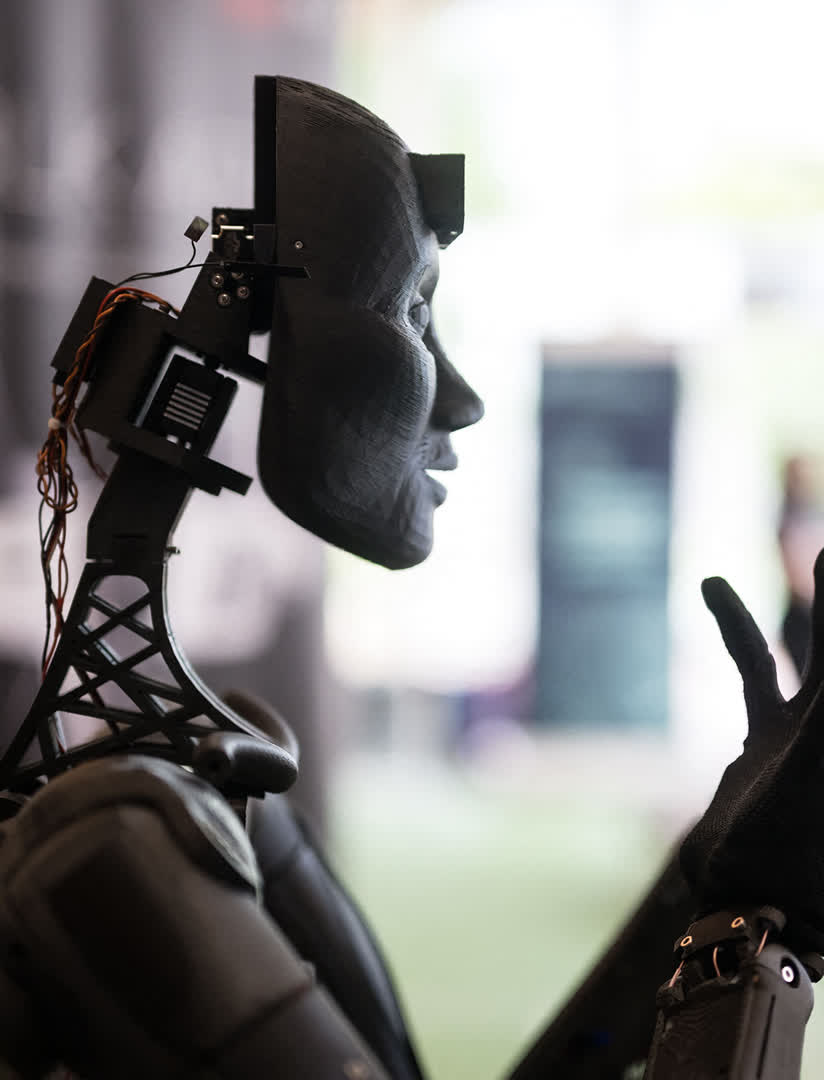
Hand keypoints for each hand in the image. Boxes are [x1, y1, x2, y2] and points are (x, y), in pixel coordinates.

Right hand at [680, 550, 823, 954]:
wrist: (747, 898)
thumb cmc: (792, 840)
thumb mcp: (814, 762)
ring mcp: (807, 727)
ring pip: (814, 646)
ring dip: (818, 601)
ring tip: (818, 549)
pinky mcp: (768, 737)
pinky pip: (754, 668)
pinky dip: (735, 627)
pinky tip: (711, 586)